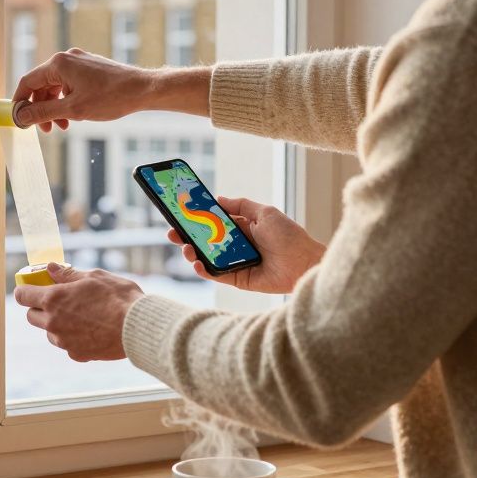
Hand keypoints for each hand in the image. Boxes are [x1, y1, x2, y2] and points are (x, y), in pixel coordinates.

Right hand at [12, 48, 154, 131]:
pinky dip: (67, 101)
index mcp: (59, 64)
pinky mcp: (89, 68)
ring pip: (56, 86)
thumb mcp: (73, 110)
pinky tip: (75, 115)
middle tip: (46, 129)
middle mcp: (67, 59)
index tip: (19, 118)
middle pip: (42, 85)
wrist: (143, 90)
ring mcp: (79, 62)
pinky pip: (69, 84)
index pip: (28, 81)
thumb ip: (43, 112)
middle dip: (41, 108)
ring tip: (63, 126)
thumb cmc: (112, 97)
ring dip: (55, 107)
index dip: (20, 101)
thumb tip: (22, 116)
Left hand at [14, 263, 144, 360]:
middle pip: (32, 316)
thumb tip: (50, 268)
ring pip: (49, 333)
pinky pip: (67, 345)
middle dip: (40, 307)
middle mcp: (53, 322)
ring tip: (80, 316)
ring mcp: (64, 342)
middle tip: (58, 300)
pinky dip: (73, 338)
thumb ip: (67, 274)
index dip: (25, 290)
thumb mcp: (94, 277)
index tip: (31, 288)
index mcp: (54, 299)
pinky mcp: (77, 354)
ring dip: (56, 324)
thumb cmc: (118, 298)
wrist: (137, 328)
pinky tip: (92, 330)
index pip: (23, 296)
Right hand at [170, 196, 325, 293]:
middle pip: (205, 240)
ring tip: (185, 248)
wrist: (305, 262)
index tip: (180, 213)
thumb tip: (218, 199)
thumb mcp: (265, 212)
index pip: (214, 222)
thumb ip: (241, 205)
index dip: (197, 218)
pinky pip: (216, 274)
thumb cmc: (289, 235)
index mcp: (242, 228)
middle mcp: (236, 245)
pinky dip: (203, 269)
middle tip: (172, 232)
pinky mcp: (238, 279)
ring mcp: (235, 262)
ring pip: (207, 258)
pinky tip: (196, 262)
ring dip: (192, 253)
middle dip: (187, 236)